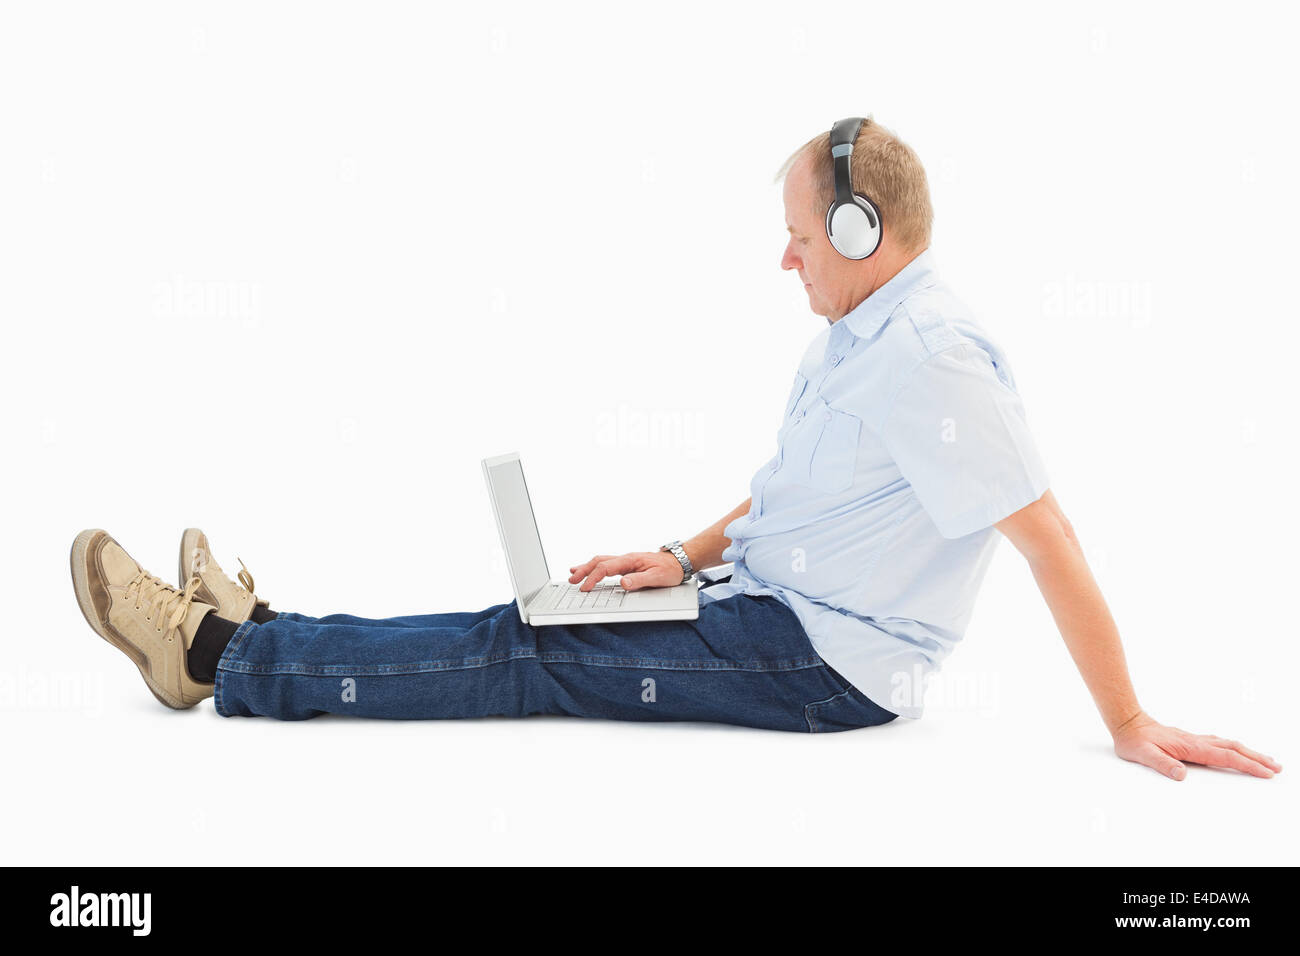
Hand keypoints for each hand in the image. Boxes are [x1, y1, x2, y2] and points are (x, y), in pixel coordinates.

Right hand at [568, 551, 683, 591]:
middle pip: (599, 561)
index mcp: (630, 560)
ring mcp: (626, 561)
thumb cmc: (670, 569)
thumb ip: (639, 580)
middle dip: (583, 570)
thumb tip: (622, 583)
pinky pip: (607, 564)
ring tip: (573, 573)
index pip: (605, 568)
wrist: (679, 561)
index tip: (584, 588)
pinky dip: (595, 567)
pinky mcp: (627, 565)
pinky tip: (591, 571)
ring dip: (586, 567)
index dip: (593, 578)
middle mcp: (626, 558)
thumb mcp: (657, 578)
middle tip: (571, 579)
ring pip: (601, 561)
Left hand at [1111, 710, 1281, 780]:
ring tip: (1265, 760)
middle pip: (1233, 749)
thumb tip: (1181, 775)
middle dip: (1256, 759)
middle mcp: (1196, 741)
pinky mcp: (1190, 740)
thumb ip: (1162, 764)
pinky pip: (1218, 744)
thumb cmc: (1134, 740)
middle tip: (1276, 768)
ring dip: (1248, 752)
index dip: (1247, 765)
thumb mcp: (1143, 755)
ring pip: (1227, 745)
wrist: (1127, 722)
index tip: (1266, 772)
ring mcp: (1194, 739)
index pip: (1225, 757)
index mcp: (1190, 747)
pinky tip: (1235, 751)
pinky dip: (1233, 749)